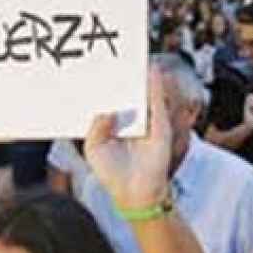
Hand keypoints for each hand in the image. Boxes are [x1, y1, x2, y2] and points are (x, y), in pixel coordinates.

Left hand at [84, 65, 172, 210]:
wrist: (133, 193)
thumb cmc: (112, 174)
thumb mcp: (93, 148)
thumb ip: (96, 126)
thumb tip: (107, 109)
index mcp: (116, 129)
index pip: (113, 104)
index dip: (107, 90)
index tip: (99, 73)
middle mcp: (132, 124)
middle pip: (129, 96)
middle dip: (124, 80)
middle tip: (118, 60)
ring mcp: (147, 124)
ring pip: (145, 96)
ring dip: (143, 79)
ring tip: (138, 59)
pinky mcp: (159, 127)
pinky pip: (158, 102)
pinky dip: (156, 87)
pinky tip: (151, 72)